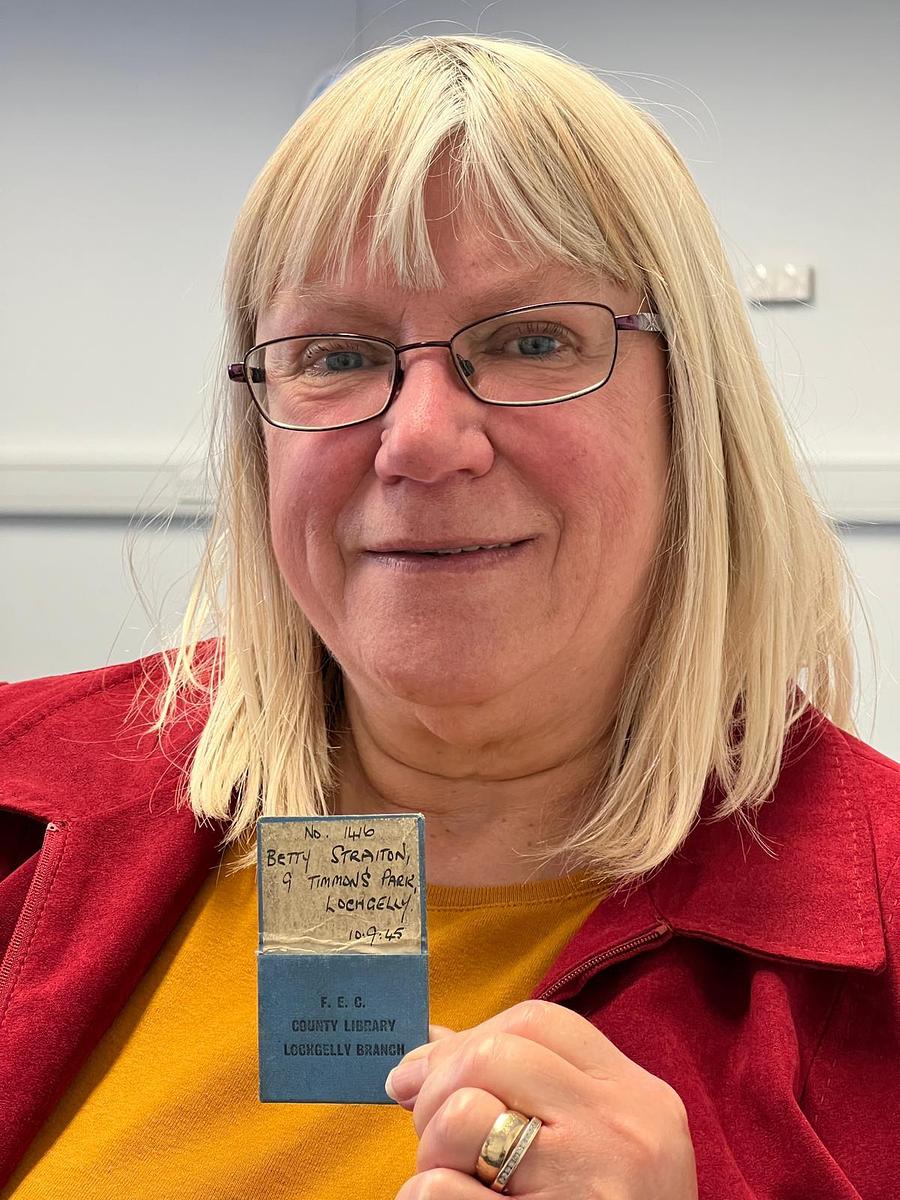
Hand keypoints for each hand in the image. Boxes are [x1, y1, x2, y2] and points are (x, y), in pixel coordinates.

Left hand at [385, 999, 697, 1198]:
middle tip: (434, 1126)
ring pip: (464, 1116)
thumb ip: (535, 1084)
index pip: (538, 1022)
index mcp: (638, 1099)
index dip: (471, 1037)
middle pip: (494, 1055)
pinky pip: (440, 1192)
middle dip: (441, 1084)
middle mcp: (616, 1133)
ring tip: (451, 1174)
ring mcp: (580, 1188)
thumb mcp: (604, 1140)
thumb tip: (432, 1041)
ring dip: (432, 1146)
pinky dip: (424, 1194)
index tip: (431, 1068)